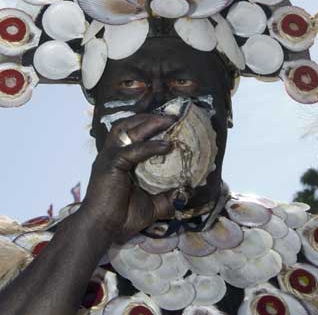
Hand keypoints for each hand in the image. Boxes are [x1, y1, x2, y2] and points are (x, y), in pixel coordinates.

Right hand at [82, 114, 175, 242]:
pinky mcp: (112, 164)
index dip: (147, 125)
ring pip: (127, 129)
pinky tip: (167, 145)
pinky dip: (151, 146)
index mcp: (118, 160)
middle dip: (149, 118)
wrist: (102, 229)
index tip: (169, 122)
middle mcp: (112, 154)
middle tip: (172, 117)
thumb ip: (167, 198)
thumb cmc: (121, 218)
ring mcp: (110, 157)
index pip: (131, 133)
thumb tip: (187, 193)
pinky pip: (133, 150)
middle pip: (127, 125)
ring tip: (168, 121)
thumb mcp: (151, 206)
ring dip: (148, 123)